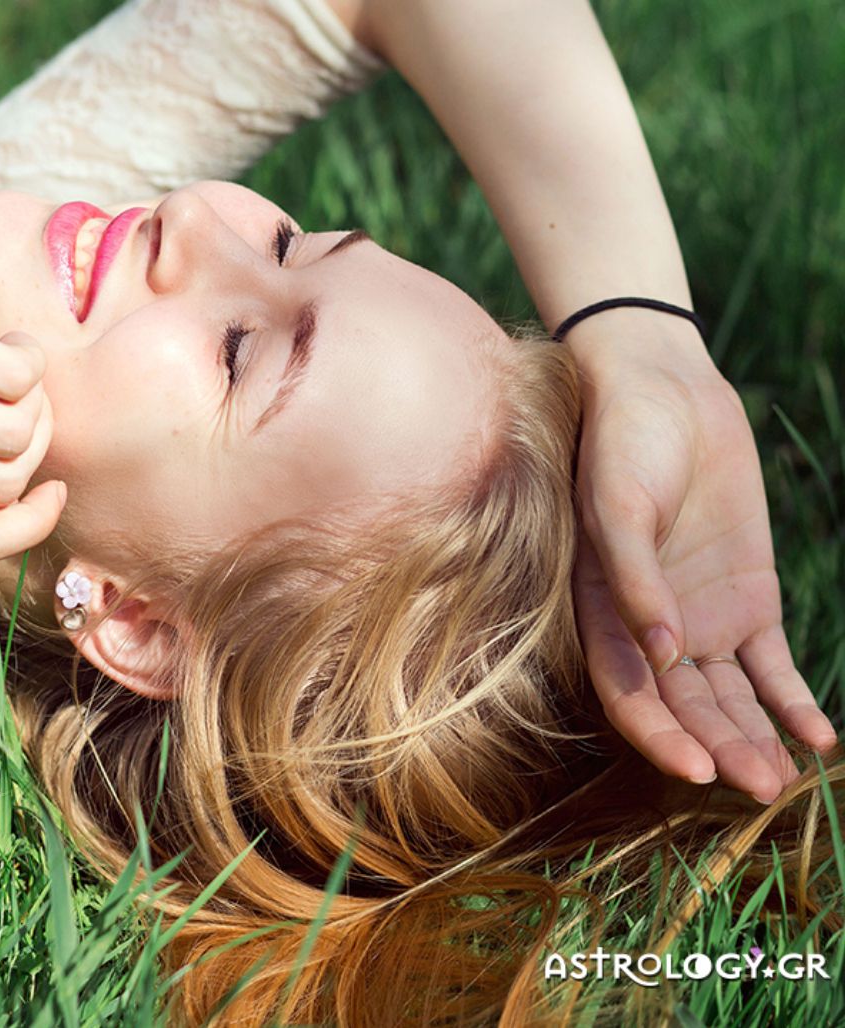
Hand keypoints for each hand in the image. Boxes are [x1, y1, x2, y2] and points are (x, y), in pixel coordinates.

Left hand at [0, 183, 65, 565]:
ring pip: (14, 432)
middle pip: (4, 484)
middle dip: (36, 446)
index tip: (50, 490)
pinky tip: (13, 344)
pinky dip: (29, 361)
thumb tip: (10, 481)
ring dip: (36, 400)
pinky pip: (12, 376)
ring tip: (16, 368)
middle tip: (25, 406)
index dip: (30, 528)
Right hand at [569, 324, 836, 801]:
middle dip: (719, 748)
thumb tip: (663, 656)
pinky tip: (819, 738)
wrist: (664, 390)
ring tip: (786, 776)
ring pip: (730, 695)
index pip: (628, 692)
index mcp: (603, 611)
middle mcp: (649, 626)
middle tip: (758, 787)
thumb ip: (634, 577)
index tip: (698, 769)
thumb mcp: (617, 505)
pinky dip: (792, 701)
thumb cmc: (619, 444)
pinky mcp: (749, 597)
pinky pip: (772, 664)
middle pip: (685, 705)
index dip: (659, 734)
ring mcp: (701, 615)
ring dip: (756, 736)